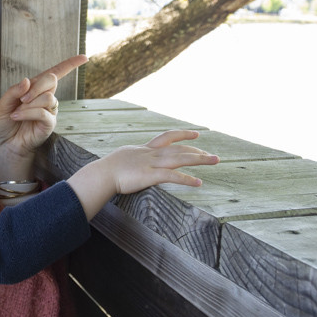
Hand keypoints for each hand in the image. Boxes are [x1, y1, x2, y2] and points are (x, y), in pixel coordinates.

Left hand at [0, 54, 87, 178]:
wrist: (6, 143)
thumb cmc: (6, 122)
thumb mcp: (4, 103)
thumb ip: (14, 91)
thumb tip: (27, 81)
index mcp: (36, 88)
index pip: (56, 73)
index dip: (70, 64)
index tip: (84, 57)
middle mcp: (46, 97)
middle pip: (52, 79)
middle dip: (36, 86)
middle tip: (22, 99)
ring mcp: (50, 111)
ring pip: (47, 97)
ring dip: (29, 103)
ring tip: (17, 112)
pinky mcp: (50, 124)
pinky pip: (43, 112)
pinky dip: (28, 112)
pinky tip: (17, 116)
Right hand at [68, 130, 218, 219]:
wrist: (101, 174)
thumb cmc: (106, 170)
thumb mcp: (121, 160)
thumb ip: (130, 160)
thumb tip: (129, 164)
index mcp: (144, 150)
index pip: (167, 138)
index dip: (182, 135)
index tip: (196, 134)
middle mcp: (151, 154)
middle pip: (179, 149)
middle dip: (197, 152)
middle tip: (214, 156)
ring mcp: (151, 164)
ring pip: (180, 159)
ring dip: (199, 160)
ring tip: (215, 161)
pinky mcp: (150, 176)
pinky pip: (172, 176)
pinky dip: (186, 179)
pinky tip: (198, 182)